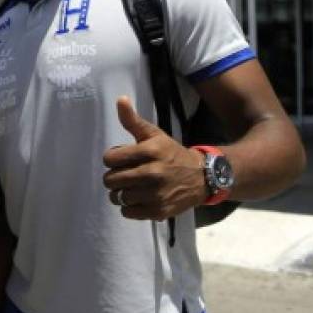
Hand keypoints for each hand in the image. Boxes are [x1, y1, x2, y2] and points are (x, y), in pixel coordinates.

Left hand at [102, 96, 207, 219]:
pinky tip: (140, 198)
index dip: (112, 159)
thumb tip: (120, 99)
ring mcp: (155, 194)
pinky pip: (127, 212)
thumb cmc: (171, 153)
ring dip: (121, 193)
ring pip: (118, 197)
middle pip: (111, 180)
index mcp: (150, 151)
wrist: (201, 177)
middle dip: (114, 177)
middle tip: (126, 174)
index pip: (110, 159)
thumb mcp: (154, 134)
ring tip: (132, 187)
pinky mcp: (158, 211)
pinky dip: (129, 207)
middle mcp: (153, 173)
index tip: (122, 159)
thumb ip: (133, 120)